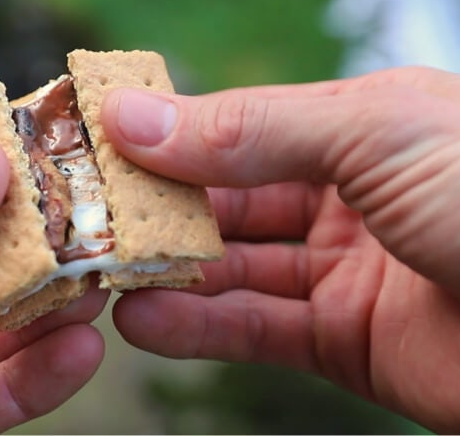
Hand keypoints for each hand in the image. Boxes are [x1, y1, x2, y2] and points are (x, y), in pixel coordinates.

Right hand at [101, 67, 459, 432]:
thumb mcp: (373, 132)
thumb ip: (249, 130)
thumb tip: (135, 118)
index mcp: (356, 127)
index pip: (236, 127)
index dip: (166, 135)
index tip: (95, 142)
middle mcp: (344, 195)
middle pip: (225, 201)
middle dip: (155, 209)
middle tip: (86, 218)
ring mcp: (343, 270)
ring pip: (231, 269)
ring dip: (165, 274)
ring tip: (101, 276)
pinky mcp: (346, 340)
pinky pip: (256, 330)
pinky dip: (198, 330)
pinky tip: (145, 324)